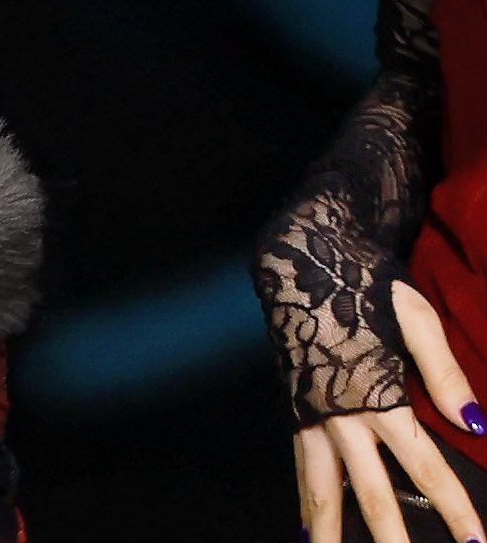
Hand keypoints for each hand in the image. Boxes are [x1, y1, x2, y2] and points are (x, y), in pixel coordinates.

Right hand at [297, 284, 486, 541]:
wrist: (303, 251)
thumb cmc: (365, 279)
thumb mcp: (414, 314)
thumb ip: (444, 372)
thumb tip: (477, 425)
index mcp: (376, 393)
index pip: (424, 465)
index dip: (454, 508)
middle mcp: (342, 414)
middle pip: (372, 494)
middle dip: (395, 541)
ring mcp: (313, 415)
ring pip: (322, 491)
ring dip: (331, 535)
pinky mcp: (295, 409)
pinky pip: (302, 467)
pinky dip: (306, 504)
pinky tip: (308, 532)